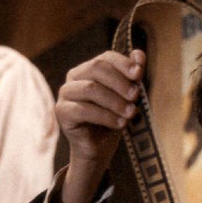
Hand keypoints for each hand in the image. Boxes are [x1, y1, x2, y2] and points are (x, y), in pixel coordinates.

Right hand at [55, 50, 143, 202]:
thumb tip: (139, 54)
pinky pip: (83, 109)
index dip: (122, 63)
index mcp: (89, 69)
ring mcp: (65, 94)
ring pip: (90, 89)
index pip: (105, 58)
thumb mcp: (127, 97)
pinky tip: (120, 124)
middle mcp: (74, 77)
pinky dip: (105, 116)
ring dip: (114, 101)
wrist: (100, 148)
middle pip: (96, 68)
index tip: (139, 74)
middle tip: (136, 96)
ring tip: (131, 113)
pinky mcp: (62, 112)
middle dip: (119, 82)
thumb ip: (132, 76)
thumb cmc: (114, 118)